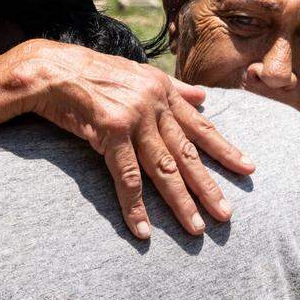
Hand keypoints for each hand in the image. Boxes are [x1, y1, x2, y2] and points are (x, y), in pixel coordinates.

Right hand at [11, 40, 255, 238]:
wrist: (52, 69)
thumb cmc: (90, 72)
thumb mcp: (137, 72)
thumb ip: (172, 87)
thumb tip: (202, 96)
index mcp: (162, 91)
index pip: (200, 125)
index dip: (224, 149)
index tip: (247, 168)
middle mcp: (154, 104)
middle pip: (186, 153)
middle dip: (208, 186)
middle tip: (226, 214)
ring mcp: (134, 118)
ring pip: (163, 169)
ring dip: (180, 202)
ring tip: (196, 228)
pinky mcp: (111, 132)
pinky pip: (127, 178)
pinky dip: (135, 207)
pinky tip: (144, 230)